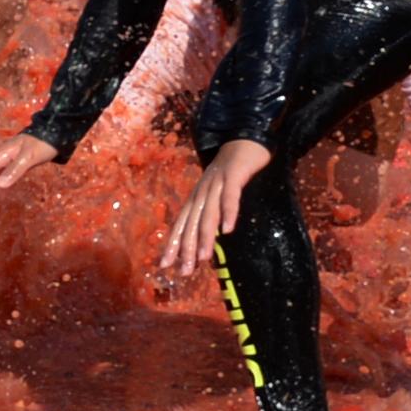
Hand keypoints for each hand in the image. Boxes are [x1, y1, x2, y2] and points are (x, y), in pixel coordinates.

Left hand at [162, 139, 272, 277]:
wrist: (245, 139)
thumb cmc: (231, 172)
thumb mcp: (218, 194)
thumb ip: (212, 213)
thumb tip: (209, 239)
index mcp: (196, 198)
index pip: (181, 225)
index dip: (173, 244)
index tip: (165, 266)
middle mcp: (201, 192)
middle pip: (190, 223)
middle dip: (185, 248)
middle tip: (184, 271)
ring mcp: (216, 183)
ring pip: (207, 214)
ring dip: (205, 237)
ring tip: (203, 258)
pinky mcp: (233, 176)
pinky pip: (229, 197)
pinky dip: (228, 213)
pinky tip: (228, 230)